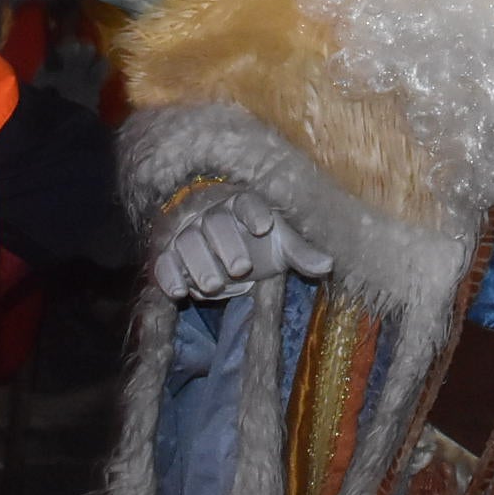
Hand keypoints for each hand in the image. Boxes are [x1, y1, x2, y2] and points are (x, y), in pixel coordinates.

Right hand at [151, 183, 330, 301]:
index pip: (246, 202)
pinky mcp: (171, 257)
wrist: (231, 257)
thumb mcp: (283, 248)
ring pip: (188, 243)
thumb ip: (302, 254)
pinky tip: (178, 292)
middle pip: (215, 224)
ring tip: (213, 286)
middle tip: (241, 268)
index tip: (264, 226)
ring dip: (199, 264)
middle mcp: (213, 215)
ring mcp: (190, 234)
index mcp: (243, 205)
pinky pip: (165, 263)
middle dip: (227, 245)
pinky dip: (168, 276)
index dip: (254, 212)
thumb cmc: (261, 245)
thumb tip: (328, 265)